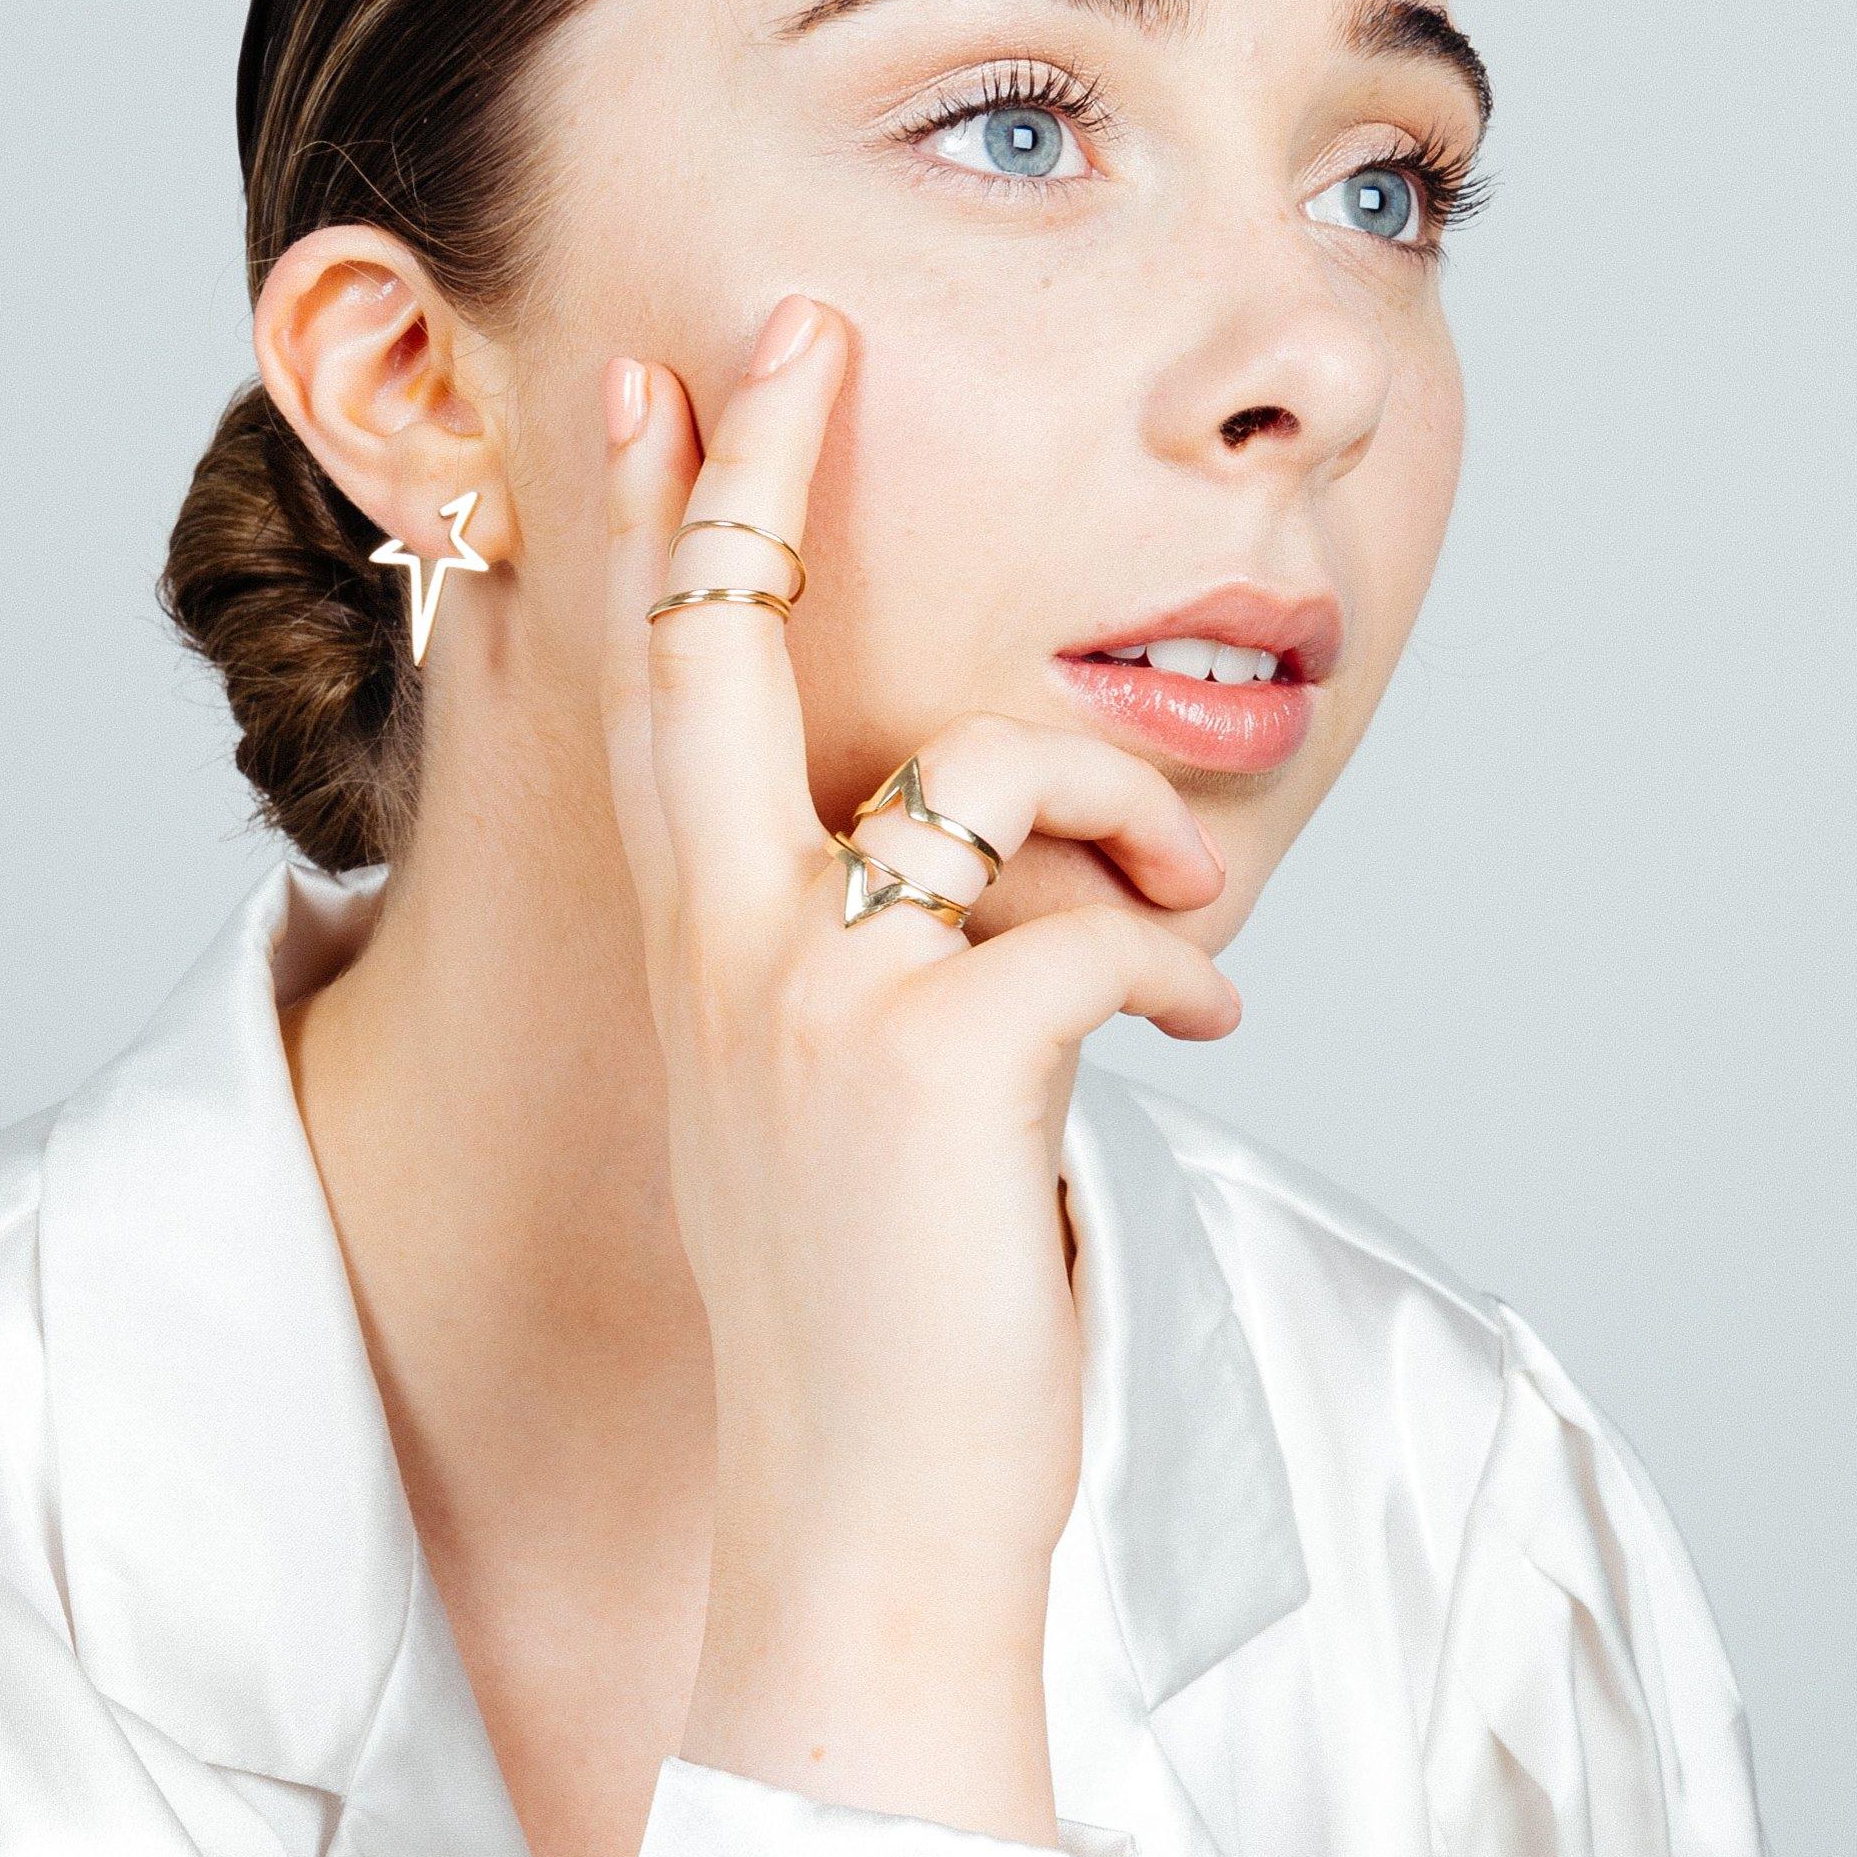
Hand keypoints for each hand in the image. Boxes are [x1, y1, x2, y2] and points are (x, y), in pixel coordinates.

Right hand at [598, 297, 1238, 1842]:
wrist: (854, 1525)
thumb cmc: (864, 1318)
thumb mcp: (824, 1109)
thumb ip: (869, 964)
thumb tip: (1009, 871)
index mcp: (699, 958)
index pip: (662, 701)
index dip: (656, 532)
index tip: (655, 395)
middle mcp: (725, 951)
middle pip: (723, 645)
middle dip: (756, 469)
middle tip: (801, 331)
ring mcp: (813, 995)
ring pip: (994, 767)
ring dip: (1130, 808)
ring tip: (1190, 908)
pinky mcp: (934, 1059)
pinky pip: (1104, 925)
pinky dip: (1180, 960)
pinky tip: (1201, 1024)